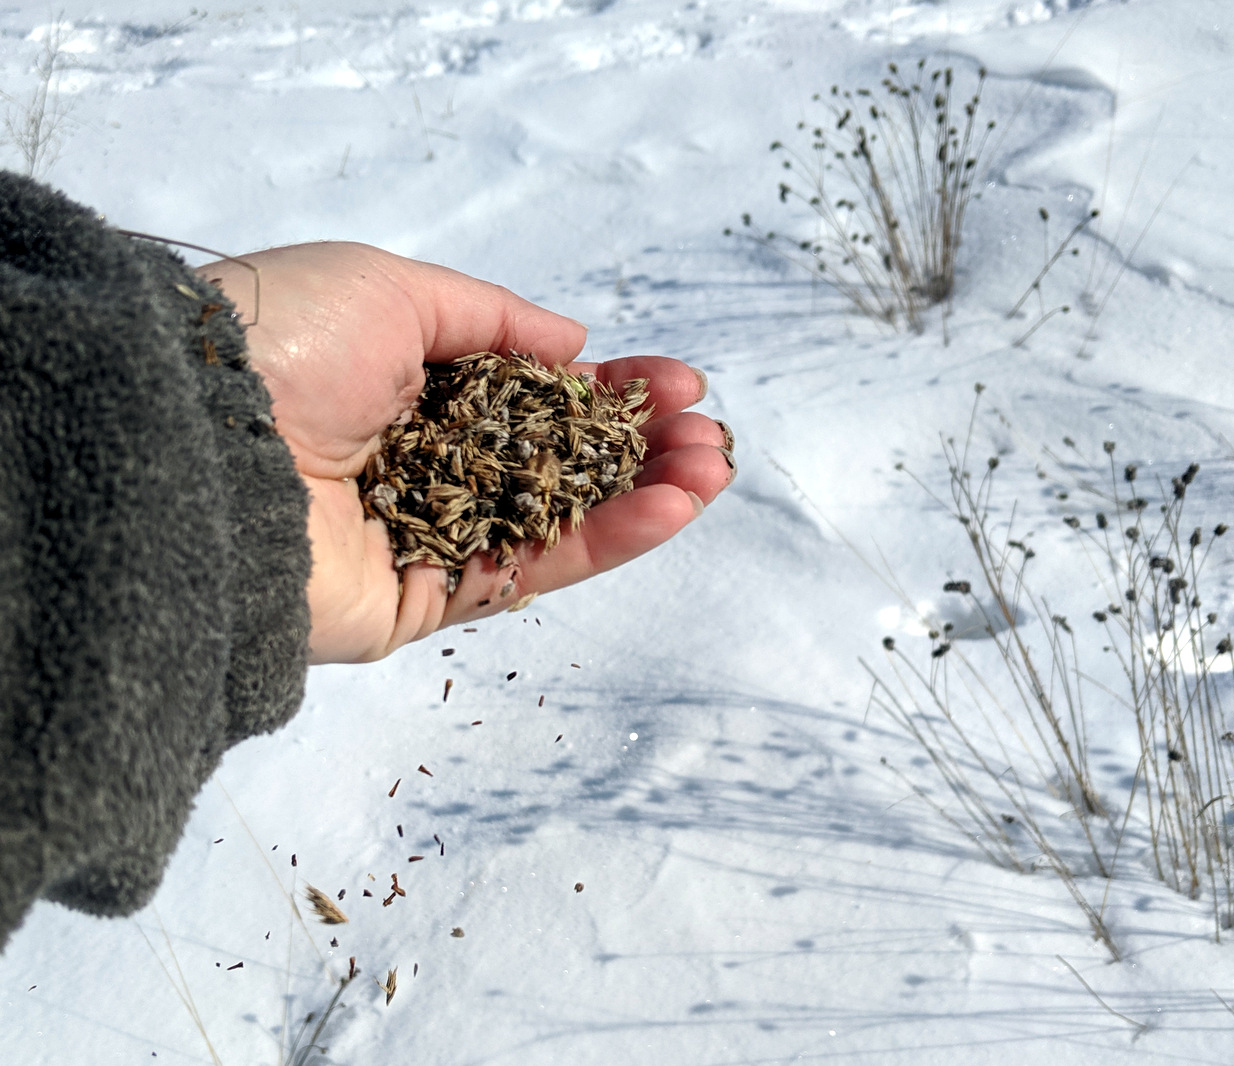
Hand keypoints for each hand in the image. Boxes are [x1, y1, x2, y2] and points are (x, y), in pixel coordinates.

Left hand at [202, 242, 732, 663]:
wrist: (198, 446)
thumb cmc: (281, 345)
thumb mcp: (391, 288)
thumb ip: (492, 318)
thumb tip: (571, 344)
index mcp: (403, 387)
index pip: (528, 395)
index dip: (604, 390)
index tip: (674, 381)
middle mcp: (418, 464)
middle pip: (554, 461)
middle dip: (638, 444)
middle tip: (709, 431)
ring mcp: (424, 537)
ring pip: (557, 520)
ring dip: (644, 494)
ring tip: (714, 467)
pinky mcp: (424, 603)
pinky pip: (531, 570)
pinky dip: (608, 542)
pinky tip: (672, 506)